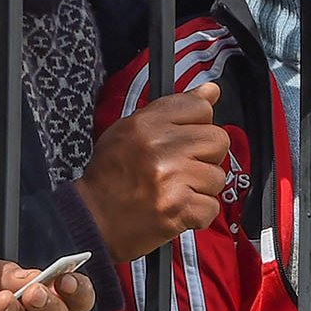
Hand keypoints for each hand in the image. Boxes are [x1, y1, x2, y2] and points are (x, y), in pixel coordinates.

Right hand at [73, 83, 228, 262]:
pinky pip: (212, 206)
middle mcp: (159, 148)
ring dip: (200, 187)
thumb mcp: (131, 130)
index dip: (198, 125)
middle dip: (205, 156)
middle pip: (217, 140)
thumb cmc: (112, 175)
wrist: (92, 220)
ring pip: (218, 175)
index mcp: (146, 125)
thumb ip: (174, 109)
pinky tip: (176, 208)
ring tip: (174, 190)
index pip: (200, 107)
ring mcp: (171, 178)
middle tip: (180, 168)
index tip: (185, 138)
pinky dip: (197, 212)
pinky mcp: (179, 208)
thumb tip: (211, 90)